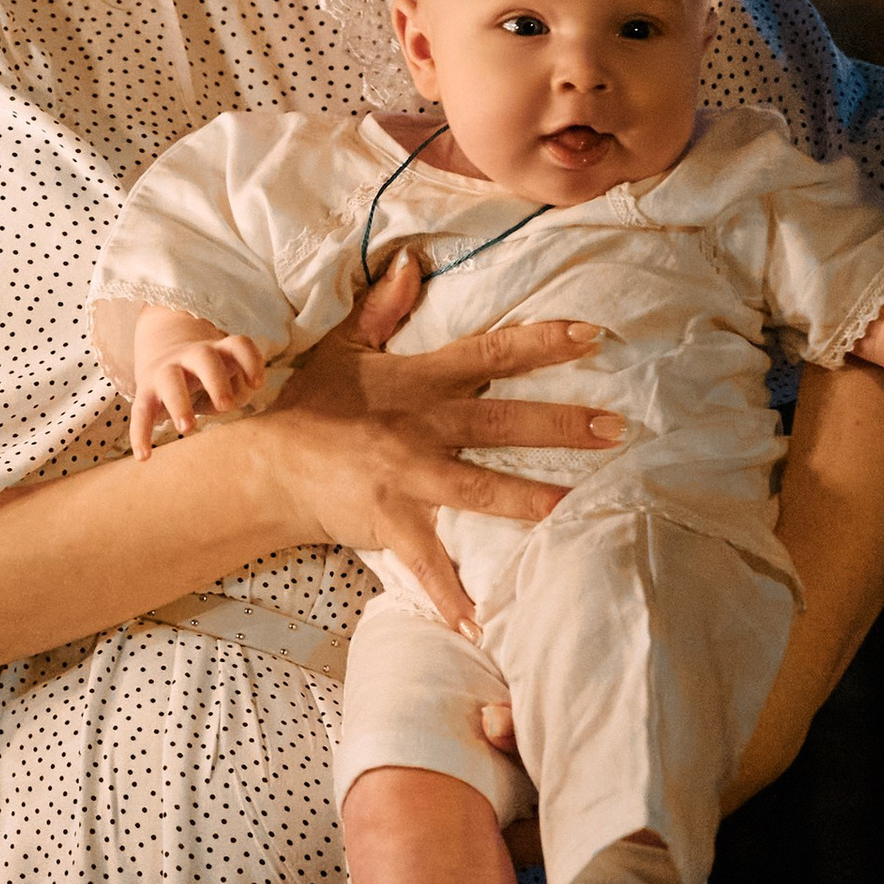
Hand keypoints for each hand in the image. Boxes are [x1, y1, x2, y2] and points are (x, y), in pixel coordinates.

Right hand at [132, 324, 266, 456]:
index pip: (238, 345)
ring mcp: (166, 371)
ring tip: (187, 429)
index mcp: (218, 351)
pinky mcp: (145, 392)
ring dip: (179, 402)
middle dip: (215, 379)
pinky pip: (140, 410)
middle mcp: (192, 356)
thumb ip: (236, 393)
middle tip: (225, 406)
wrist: (164, 356)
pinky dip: (140, 433)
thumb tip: (225, 404)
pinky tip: (144, 456)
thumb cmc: (209, 378)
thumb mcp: (227, 380)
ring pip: (170, 379)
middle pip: (204, 356)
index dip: (250, 361)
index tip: (256, 384)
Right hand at [265, 259, 621, 634]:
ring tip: (578, 508)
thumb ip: (382, 308)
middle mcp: (421, 426)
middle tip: (616, 430)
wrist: (266, 465)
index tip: (592, 336)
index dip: (541, 343)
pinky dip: (452, 592)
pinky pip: (427, 560)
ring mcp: (407, 476)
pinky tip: (483, 621)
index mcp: (419, 381)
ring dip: (529, 499)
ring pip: (479, 487)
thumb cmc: (310, 406)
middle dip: (561, 425)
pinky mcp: (389, 520)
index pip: (490, 353)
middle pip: (501, 422)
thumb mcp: (343, 348)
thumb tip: (410, 262)